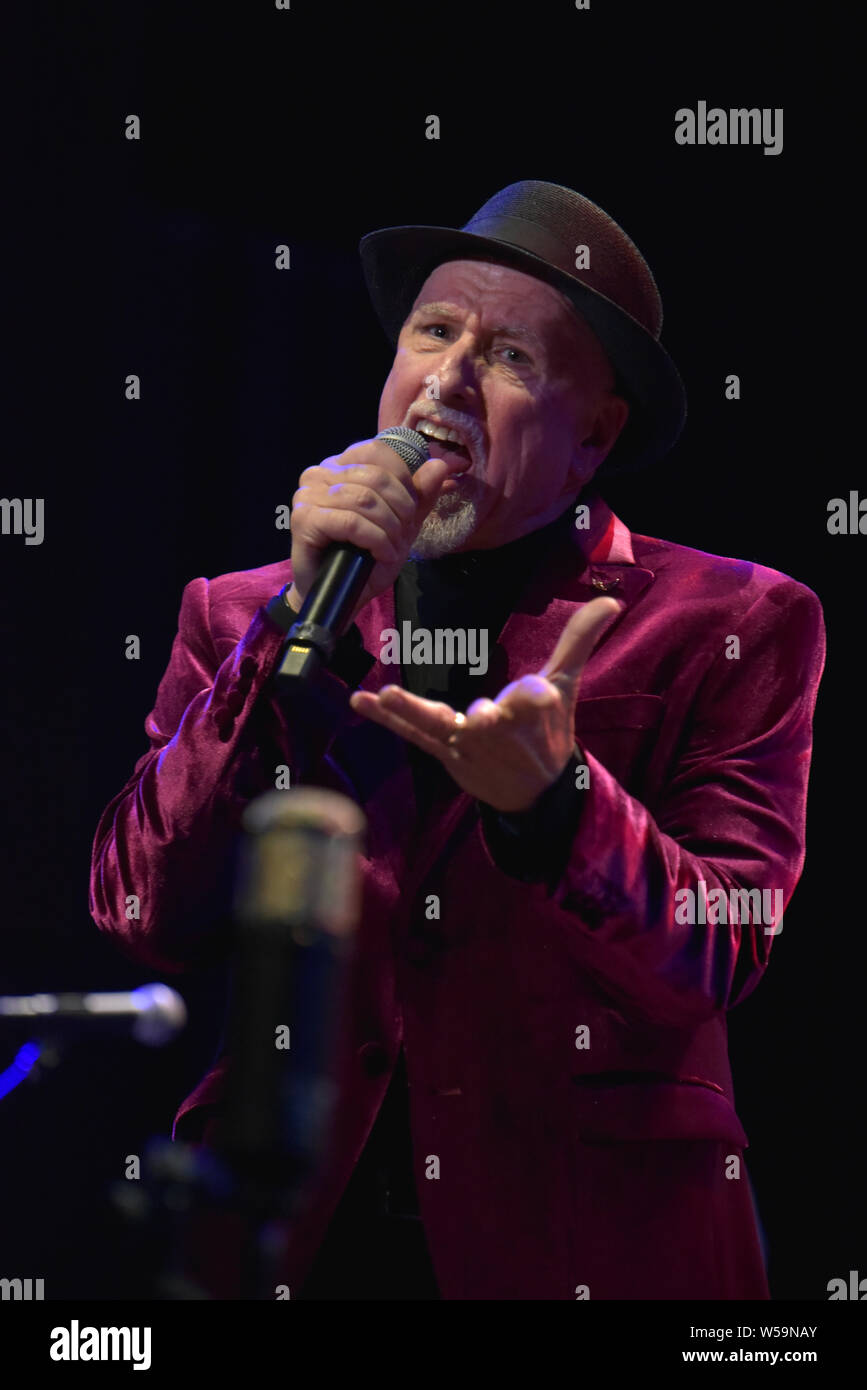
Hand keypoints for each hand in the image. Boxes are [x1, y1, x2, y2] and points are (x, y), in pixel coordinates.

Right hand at [286, 437, 451, 623]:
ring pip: (365, 499)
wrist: (339, 596)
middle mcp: (319, 474)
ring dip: (389, 530)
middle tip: (402, 536)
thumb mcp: (401, 525)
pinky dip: (374, 541)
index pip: (377, 451)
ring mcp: (308, 495)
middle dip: (400, 510)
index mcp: (340, 467)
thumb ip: (419, 495)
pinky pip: (351, 522)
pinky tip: (379, 555)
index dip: (403, 480)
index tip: (409, 511)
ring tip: (391, 550)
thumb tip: (439, 465)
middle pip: (376, 476)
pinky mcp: (305, 519)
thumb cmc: (365, 560)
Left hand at [348, 597, 623, 812]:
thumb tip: (610, 602)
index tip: (539, 697)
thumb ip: (579, 640)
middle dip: (487, 720)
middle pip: (489, 719)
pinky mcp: (445, 751)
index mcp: (534, 714)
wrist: (539, 792)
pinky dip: (387, 719)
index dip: (533, 697)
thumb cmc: (551, 731)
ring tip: (383, 695)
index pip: (533, 698)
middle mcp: (499, 732)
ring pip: (438, 724)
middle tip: (482, 718)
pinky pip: (413, 734)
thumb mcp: (566, 684)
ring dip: (411, 710)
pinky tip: (359, 700)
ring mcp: (467, 744)